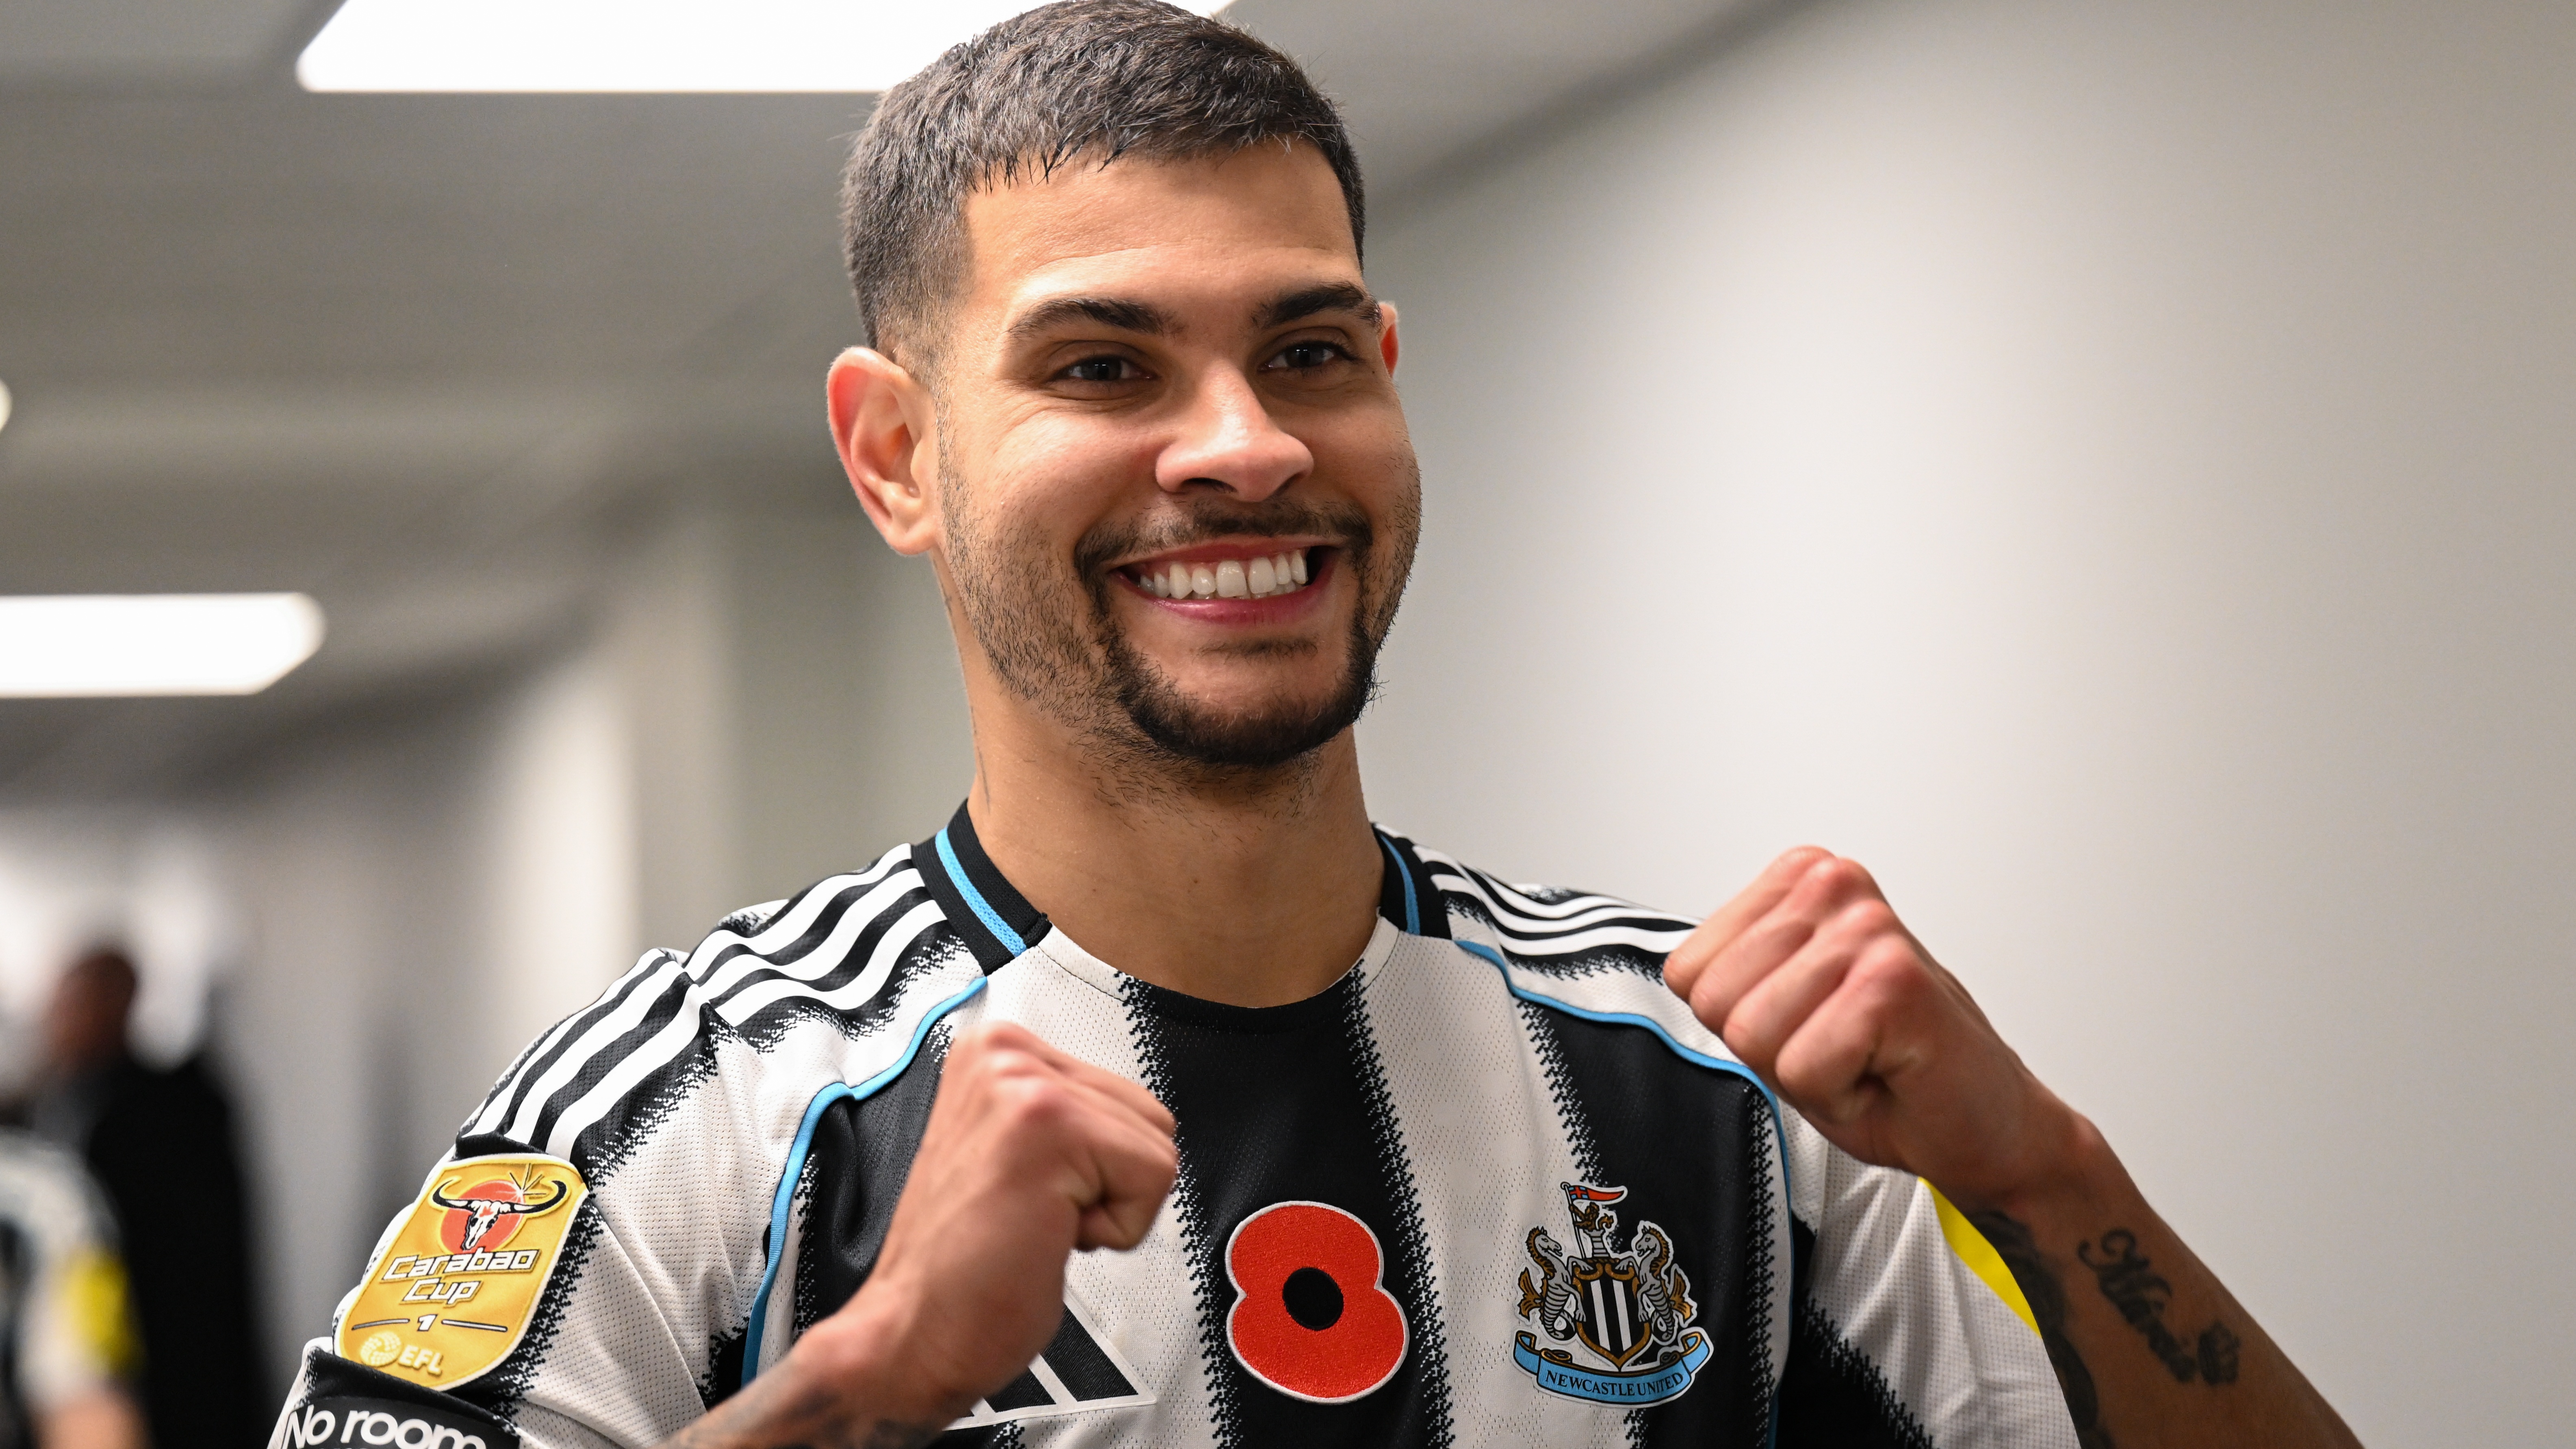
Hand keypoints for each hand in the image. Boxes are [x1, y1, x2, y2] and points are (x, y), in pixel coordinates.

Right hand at [788, 1022, 1177, 1433]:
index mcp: (996, 1051)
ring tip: (1036, 1219)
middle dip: (1109, 1182)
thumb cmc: (966, 1267)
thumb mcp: (1019, 1152)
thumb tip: (1129, 1114)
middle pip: (1148, 1114)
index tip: (1033, 1192)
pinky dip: (1115, 1228)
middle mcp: (1004, 1052)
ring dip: (1109, 1205)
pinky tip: (1045, 1232)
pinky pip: (1154, 1175)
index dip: (1098, 1168)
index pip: (1124, 1097)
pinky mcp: (1049, 1123)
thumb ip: (1068, 1114)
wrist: (913, 1331)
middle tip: (1033, 1213)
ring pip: (1155, 1143)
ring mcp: (1021, 1082)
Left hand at [1663, 847, 2081, 1211]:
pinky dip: (1839, 1097)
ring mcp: (1867, 929)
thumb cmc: (1886, 1071)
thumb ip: (1732, 977)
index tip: (1809, 1026)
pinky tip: (1885, 1073)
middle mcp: (1834, 885)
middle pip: (1717, 1004)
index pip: (1688, 971)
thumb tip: (1679, 969)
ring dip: (1806, 1074)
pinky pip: (1804, 1067)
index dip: (1741, 1024)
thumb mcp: (1782, 1010)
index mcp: (1800, 879)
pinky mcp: (1893, 981)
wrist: (1983, 1125)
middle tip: (1841, 1049)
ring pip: (1755, 1036)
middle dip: (1770, 1052)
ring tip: (1864, 1058)